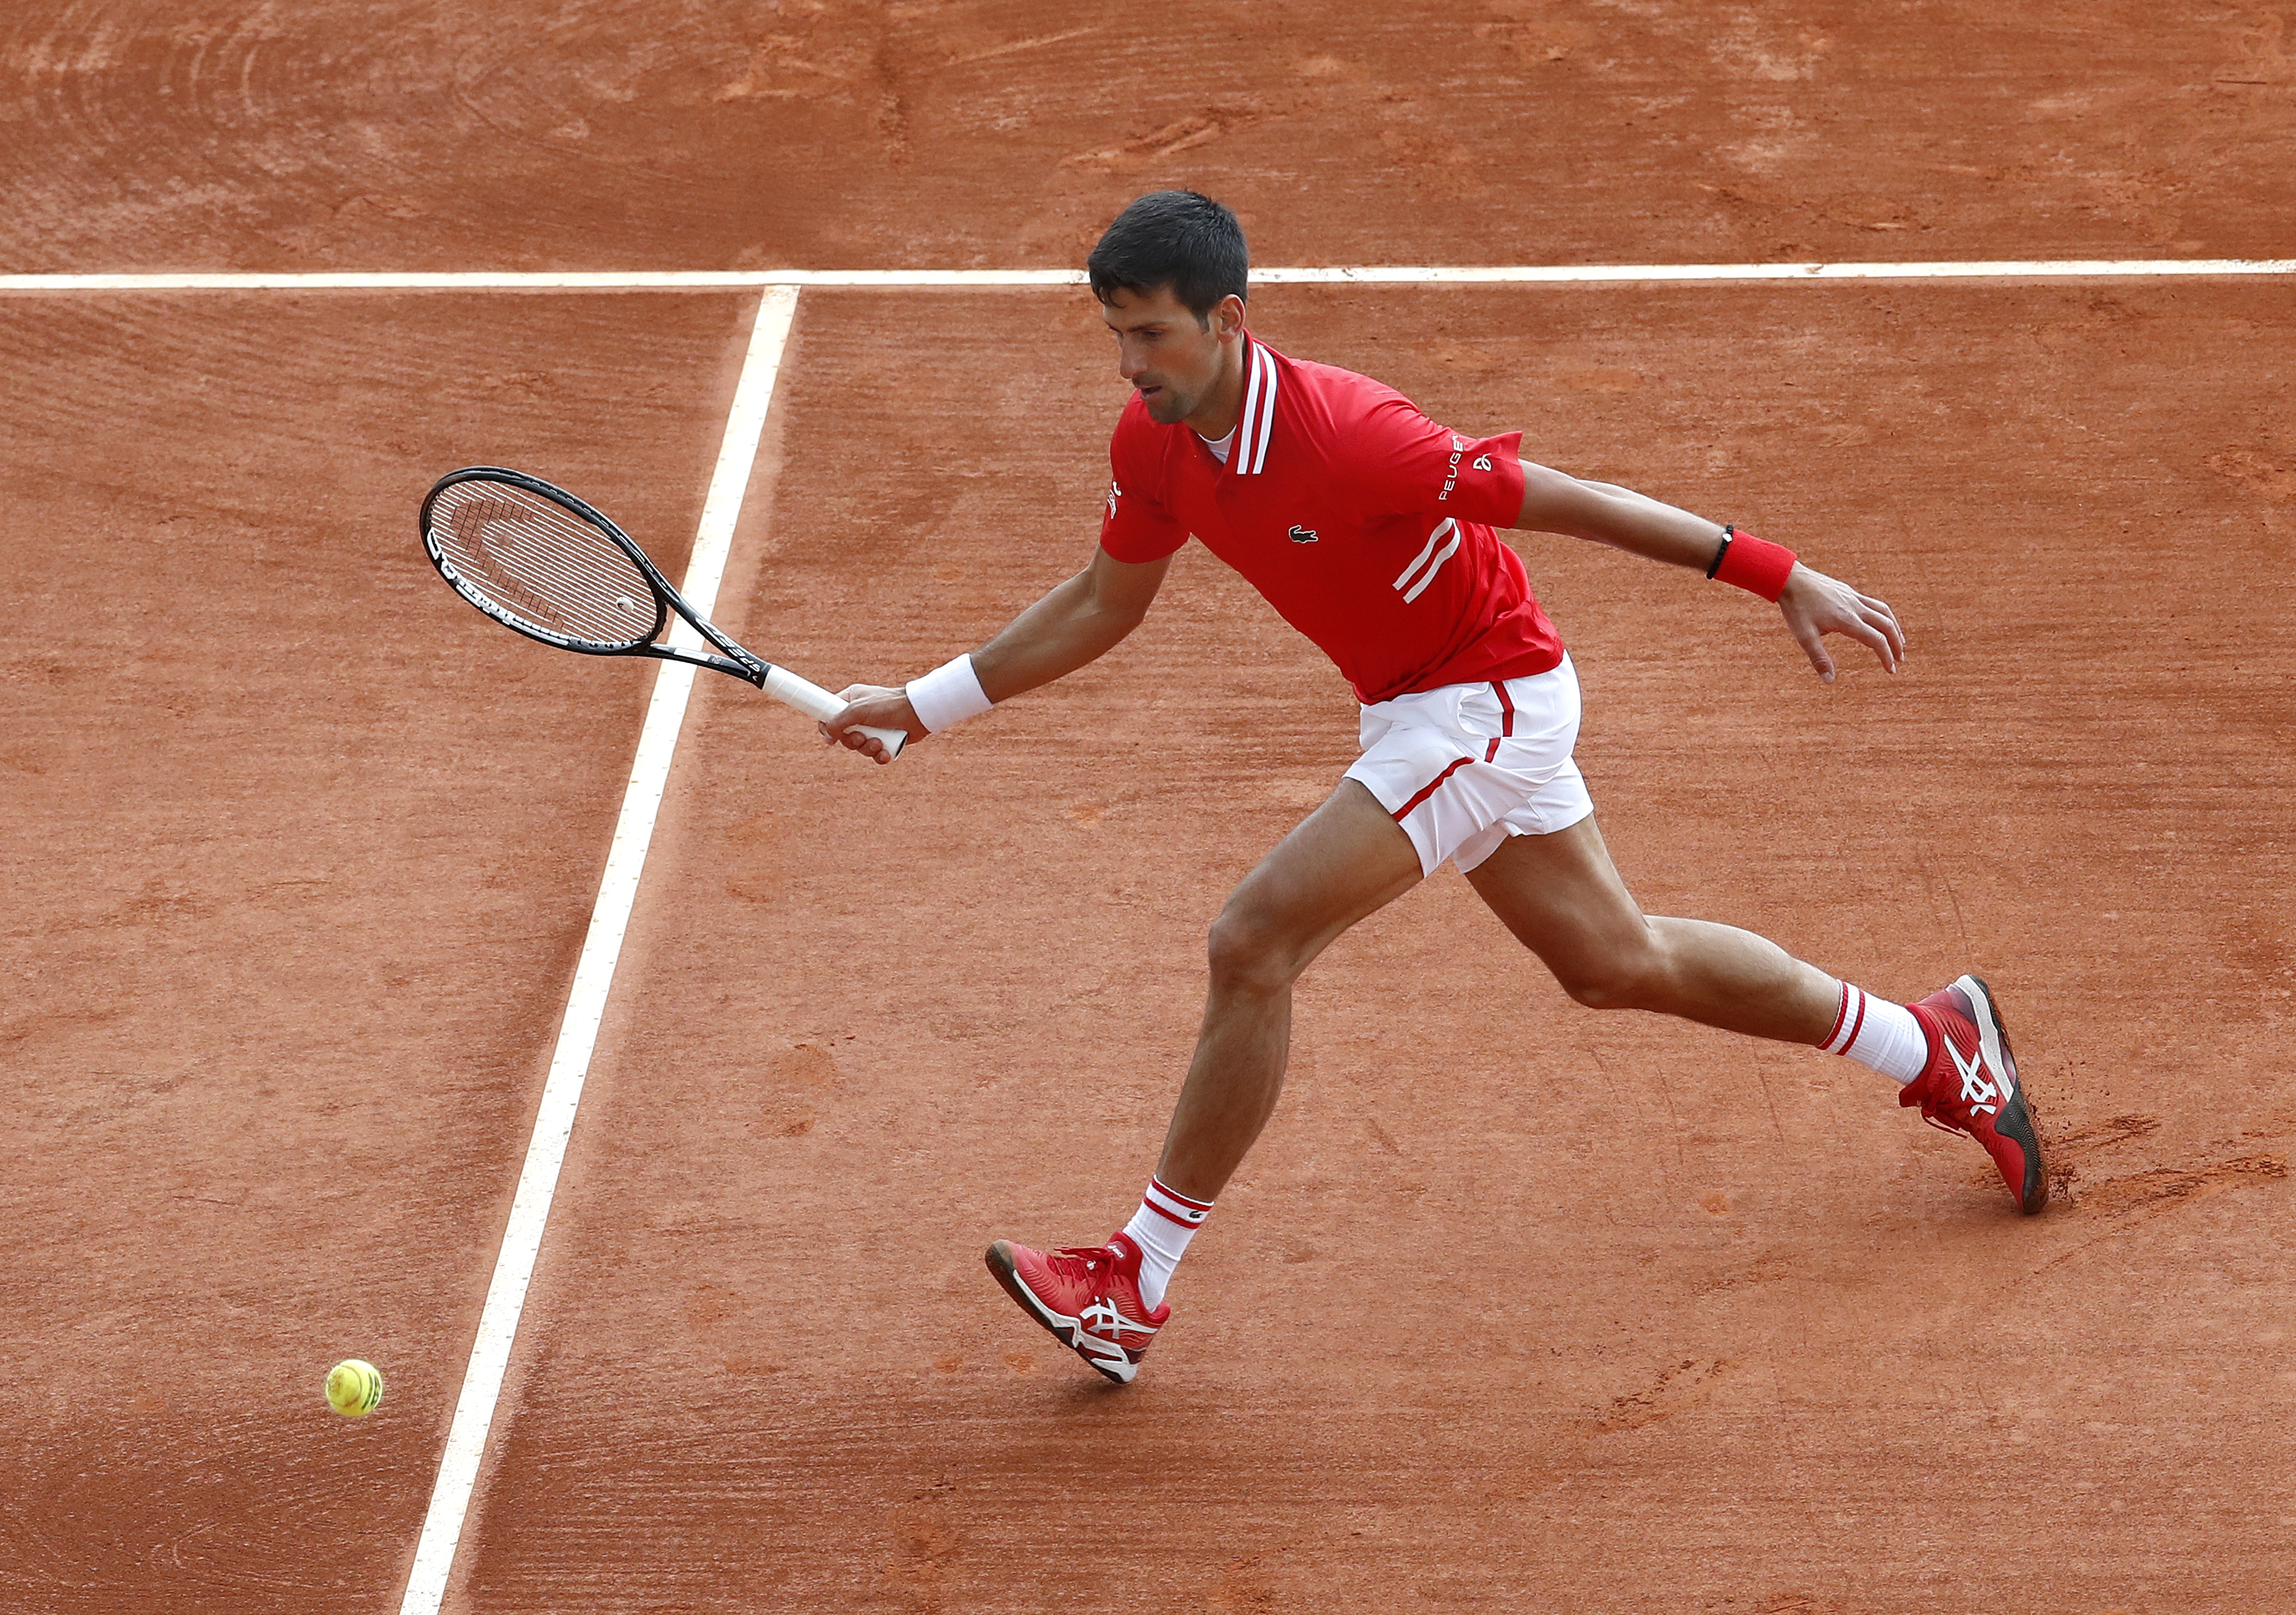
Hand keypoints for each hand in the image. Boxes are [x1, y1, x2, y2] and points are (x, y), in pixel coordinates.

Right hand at [818, 683, 921, 764]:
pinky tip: (886, 753)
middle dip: (853, 741)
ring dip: (868, 749)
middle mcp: (860, 715)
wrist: (918, 713)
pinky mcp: (885, 740)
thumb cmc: (888, 705)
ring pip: (859, 747)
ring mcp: (873, 728)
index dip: (828, 728)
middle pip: (844, 736)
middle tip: (862, 737)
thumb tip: (828, 736)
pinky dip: (879, 756)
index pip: (830, 715)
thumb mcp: (857, 710)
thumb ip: (837, 721)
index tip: (831, 737)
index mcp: (851, 701)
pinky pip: (875, 755)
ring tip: (879, 742)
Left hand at [1777, 564, 1904, 682]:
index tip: (1890, 670)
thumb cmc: (1796, 608)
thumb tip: (1829, 681)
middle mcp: (1855, 606)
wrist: (1790, 579)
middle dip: (1896, 643)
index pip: (1876, 640)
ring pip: (1883, 611)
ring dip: (1894, 627)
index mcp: (1847, 620)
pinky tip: (1878, 622)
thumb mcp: (1804, 636)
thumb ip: (1819, 659)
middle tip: (1900, 659)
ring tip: (1898, 641)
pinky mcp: (1849, 591)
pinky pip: (1873, 603)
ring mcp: (1853, 597)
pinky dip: (1883, 615)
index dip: (1886, 656)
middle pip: (1886, 625)